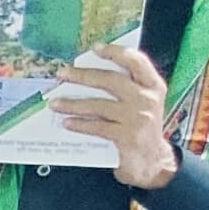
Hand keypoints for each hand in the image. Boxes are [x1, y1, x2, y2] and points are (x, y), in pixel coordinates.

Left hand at [51, 43, 181, 188]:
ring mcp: (138, 118)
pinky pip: (97, 127)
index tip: (96, 48)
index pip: (137, 62)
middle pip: (112, 80)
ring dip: (72, 103)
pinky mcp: (127, 137)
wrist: (153, 161)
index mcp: (153, 86)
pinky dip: (79, 124)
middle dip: (83, 75)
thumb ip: (125, 89)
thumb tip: (87, 76)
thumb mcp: (142, 104)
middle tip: (62, 74)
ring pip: (99, 105)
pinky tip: (66, 123)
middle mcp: (148, 99)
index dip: (116, 52)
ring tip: (54, 103)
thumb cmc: (141, 127)